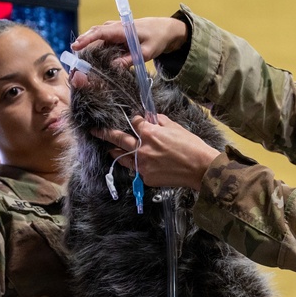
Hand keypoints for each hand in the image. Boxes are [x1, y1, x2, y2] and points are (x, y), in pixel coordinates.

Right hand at [71, 16, 188, 66]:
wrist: (164, 29)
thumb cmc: (157, 39)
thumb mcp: (147, 53)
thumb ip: (130, 59)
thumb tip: (114, 67)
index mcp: (123, 29)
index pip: (100, 32)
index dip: (87, 39)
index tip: (75, 46)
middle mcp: (116, 27)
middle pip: (94, 33)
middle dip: (82, 44)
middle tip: (72, 57)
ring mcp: (115, 30)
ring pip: (96, 37)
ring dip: (87, 47)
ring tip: (78, 62)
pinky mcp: (116, 35)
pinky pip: (102, 41)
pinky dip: (95, 48)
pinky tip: (90, 60)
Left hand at [92, 115, 221, 190]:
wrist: (201, 169)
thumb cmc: (192, 146)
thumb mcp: (176, 127)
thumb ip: (160, 122)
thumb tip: (151, 118)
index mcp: (149, 133)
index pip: (134, 123)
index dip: (136, 121)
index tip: (137, 121)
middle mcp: (141, 149)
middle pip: (118, 139)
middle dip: (105, 134)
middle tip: (95, 132)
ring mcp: (142, 165)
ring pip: (123, 157)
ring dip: (116, 152)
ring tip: (110, 149)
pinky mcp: (147, 178)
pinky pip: (137, 170)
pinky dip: (136, 166)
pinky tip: (140, 164)